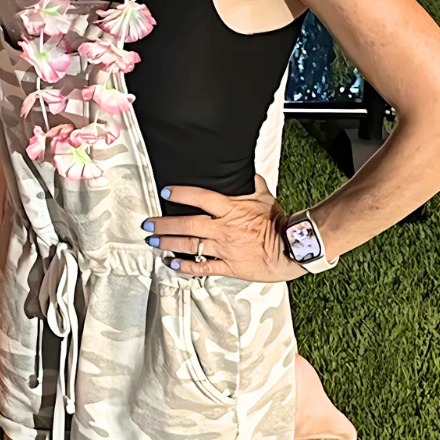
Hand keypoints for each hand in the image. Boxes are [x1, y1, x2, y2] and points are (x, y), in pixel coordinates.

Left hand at [142, 184, 302, 282]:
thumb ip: (251, 184)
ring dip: (168, 243)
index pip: (200, 197)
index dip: (181, 194)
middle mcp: (223, 229)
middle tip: (148, 223)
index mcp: (231, 209)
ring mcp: (224, 249)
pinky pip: (203, 267)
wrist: (292, 250)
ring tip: (154, 241)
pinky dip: (185, 267)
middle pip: (187, 224)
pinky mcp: (229, 267)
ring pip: (190, 246)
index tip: (166, 192)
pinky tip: (172, 264)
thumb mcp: (265, 197)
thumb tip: (245, 172)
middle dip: (164, 224)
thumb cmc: (278, 223)